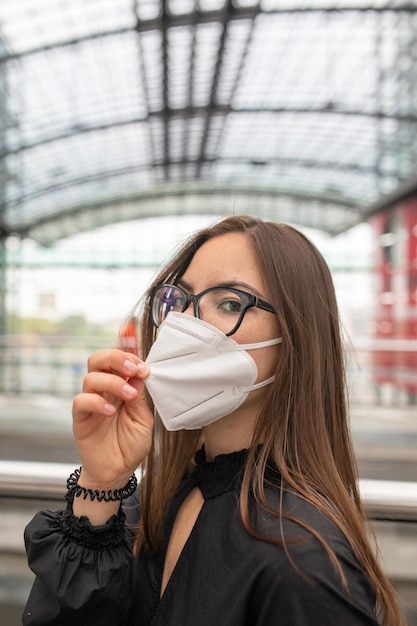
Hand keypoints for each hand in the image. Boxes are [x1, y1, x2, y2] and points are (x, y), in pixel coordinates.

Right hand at [72, 349, 152, 489]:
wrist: (117, 472)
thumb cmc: (130, 445)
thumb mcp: (143, 419)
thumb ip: (140, 397)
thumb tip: (139, 374)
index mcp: (119, 387)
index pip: (118, 361)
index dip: (130, 358)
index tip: (144, 369)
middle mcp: (103, 392)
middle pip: (98, 360)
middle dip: (116, 358)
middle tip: (132, 369)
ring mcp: (90, 404)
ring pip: (91, 378)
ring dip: (113, 382)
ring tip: (129, 396)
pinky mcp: (80, 419)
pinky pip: (80, 402)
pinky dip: (96, 402)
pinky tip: (111, 412)